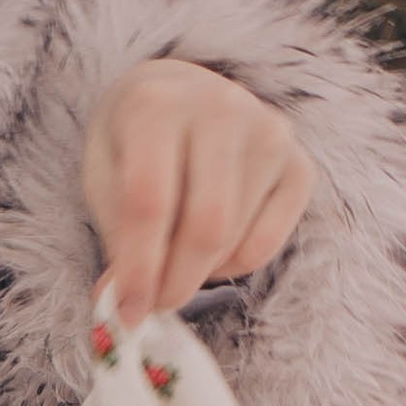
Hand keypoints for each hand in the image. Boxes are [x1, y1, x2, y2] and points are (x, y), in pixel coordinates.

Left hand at [81, 58, 314, 325]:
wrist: (181, 92)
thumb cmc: (134, 141)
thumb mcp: (105, 175)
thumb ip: (117, 235)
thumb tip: (123, 304)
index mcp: (156, 104)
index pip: (149, 201)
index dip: (138, 267)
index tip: (128, 312)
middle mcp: (221, 108)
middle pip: (206, 225)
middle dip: (177, 282)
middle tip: (155, 306)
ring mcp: (270, 133)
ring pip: (238, 238)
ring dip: (202, 272)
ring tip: (177, 260)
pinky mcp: (300, 163)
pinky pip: (271, 242)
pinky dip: (237, 264)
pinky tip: (215, 249)